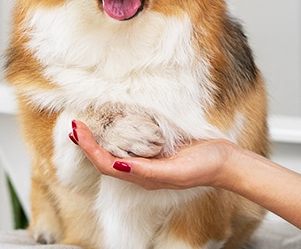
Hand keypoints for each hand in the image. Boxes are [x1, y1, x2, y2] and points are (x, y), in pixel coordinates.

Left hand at [70, 120, 238, 190]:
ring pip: (116, 152)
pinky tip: (114, 123)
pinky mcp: (158, 150)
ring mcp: (149, 161)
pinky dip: (116, 134)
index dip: (88, 149)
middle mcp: (142, 171)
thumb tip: (121, 166)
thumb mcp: (176, 170)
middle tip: (75, 125)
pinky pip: (131, 143)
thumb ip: (148, 171)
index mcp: (143, 177)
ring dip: (98, 140)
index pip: (106, 164)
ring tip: (86, 125)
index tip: (77, 130)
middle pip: (105, 159)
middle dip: (87, 144)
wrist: (225, 162)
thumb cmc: (205, 166)